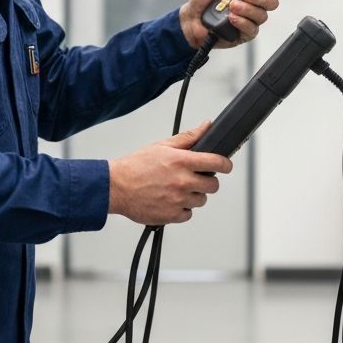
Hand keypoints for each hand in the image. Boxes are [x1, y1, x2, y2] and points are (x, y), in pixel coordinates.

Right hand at [108, 122, 231, 225]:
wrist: (116, 187)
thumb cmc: (136, 166)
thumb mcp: (162, 146)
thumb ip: (188, 137)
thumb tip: (206, 126)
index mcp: (182, 162)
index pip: (216, 162)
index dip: (226, 164)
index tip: (226, 165)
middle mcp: (182, 181)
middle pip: (213, 185)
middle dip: (208, 181)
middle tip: (196, 178)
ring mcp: (178, 200)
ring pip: (201, 200)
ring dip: (194, 195)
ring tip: (178, 189)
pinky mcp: (172, 215)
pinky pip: (188, 214)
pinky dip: (182, 208)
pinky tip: (171, 199)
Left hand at [179, 0, 288, 48]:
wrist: (190, 18)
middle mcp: (252, 3)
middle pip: (272, 1)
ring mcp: (249, 19)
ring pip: (262, 16)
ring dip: (247, 9)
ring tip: (231, 6)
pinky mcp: (244, 33)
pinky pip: (252, 29)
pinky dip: (242, 22)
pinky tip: (231, 18)